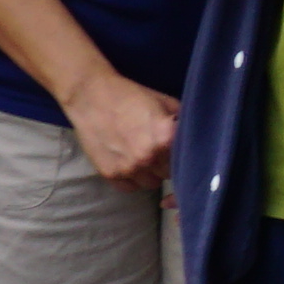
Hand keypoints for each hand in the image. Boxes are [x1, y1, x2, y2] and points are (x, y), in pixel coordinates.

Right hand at [61, 72, 177, 195]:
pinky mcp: (110, 174)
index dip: (180, 154)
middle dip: (165, 164)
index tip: (173, 149)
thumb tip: (193, 136)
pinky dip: (131, 179)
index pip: (184, 159)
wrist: (91, 95)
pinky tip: (127, 162)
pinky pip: (129, 187)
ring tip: (140, 156)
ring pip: (150, 184)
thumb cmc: (130, 95)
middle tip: (156, 151)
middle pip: (168, 174)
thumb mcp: (164, 101)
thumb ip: (181, 122)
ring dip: (149, 173)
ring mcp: (128, 168)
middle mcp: (148, 156)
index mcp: (166, 138)